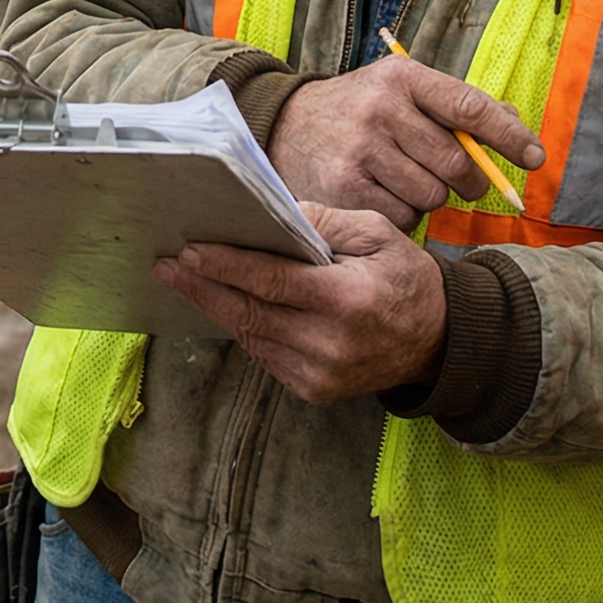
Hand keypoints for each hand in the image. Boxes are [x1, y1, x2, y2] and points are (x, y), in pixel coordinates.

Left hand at [153, 203, 449, 402]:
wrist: (437, 341)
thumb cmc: (405, 278)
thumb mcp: (378, 234)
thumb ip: (325, 222)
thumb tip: (273, 212)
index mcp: (347, 300)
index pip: (271, 281)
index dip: (225, 266)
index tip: (188, 251)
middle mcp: (330, 344)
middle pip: (249, 312)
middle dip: (202, 286)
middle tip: (166, 265)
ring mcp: (320, 373)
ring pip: (251, 335)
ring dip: (215, 307)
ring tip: (184, 279)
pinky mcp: (313, 390)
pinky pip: (264, 354)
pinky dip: (243, 327)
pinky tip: (224, 304)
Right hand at [269, 60, 541, 230]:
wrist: (284, 126)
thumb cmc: (359, 110)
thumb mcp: (401, 91)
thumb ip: (456, 107)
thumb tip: (517, 129)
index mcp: (402, 77)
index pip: (470, 107)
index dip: (509, 136)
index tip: (535, 157)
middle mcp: (380, 109)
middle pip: (456, 164)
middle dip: (468, 180)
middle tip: (459, 181)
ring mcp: (360, 149)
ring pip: (432, 195)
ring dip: (429, 198)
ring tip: (403, 180)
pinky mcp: (344, 187)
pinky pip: (402, 217)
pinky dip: (401, 214)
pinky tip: (381, 195)